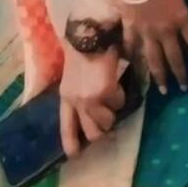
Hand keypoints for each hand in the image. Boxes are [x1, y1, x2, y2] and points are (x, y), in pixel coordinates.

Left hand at [59, 43, 125, 157]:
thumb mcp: (76, 74)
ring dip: (113, 111)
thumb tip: (95, 102)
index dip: (72, 143)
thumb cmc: (84, 47)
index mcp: (66, 95)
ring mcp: (90, 99)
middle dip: (103, 129)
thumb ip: (81, 89)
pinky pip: (119, 102)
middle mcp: (76, 102)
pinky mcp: (105, 92)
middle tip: (109, 118)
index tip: (76, 156)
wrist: (90, 31)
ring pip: (108, 121)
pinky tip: (117, 80)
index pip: (66, 127)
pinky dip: (121, 94)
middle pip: (92, 134)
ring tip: (114, 95)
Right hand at [109, 0, 187, 94]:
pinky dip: (134, 59)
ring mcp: (146, 32)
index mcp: (180, 18)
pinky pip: (132, 48)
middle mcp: (165, 30)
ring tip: (163, 90)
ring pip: (154, 60)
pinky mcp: (130, 29)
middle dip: (181, 74)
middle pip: (175, 57)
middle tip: (184, 88)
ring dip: (160, 76)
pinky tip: (136, 69)